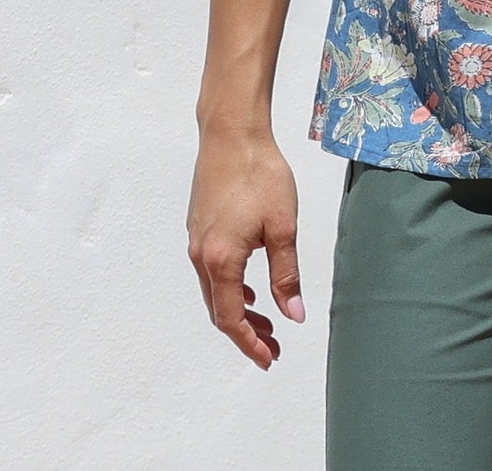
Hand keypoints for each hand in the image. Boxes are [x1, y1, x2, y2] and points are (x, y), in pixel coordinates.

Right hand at [186, 131, 306, 369]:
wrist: (232, 133)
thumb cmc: (260, 173)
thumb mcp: (282, 227)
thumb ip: (286, 274)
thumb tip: (294, 314)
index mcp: (220, 260)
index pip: (231, 318)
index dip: (250, 343)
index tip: (268, 358)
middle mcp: (201, 255)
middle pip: (219, 309)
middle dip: (246, 332)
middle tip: (273, 346)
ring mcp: (197, 240)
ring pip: (214, 291)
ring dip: (238, 310)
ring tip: (267, 320)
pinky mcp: (199, 226)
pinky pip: (211, 271)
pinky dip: (230, 287)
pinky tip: (250, 287)